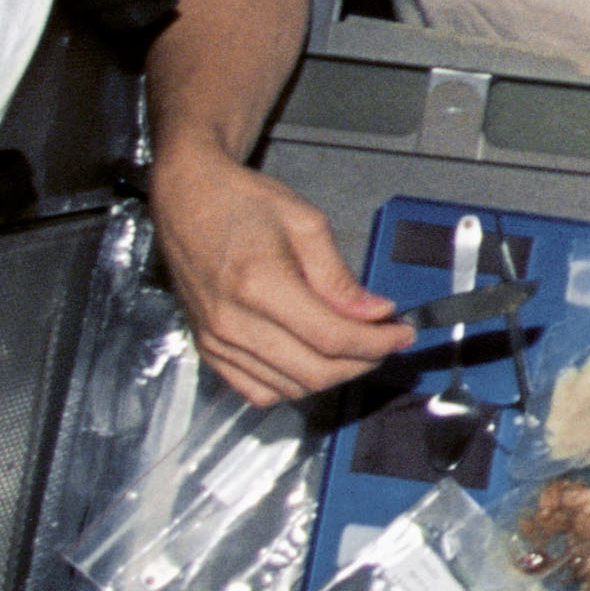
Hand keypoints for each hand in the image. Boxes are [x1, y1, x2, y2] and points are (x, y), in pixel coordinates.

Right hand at [151, 147, 407, 407]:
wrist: (188, 199)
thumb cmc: (241, 202)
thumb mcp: (305, 223)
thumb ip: (340, 277)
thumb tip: (374, 313)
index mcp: (260, 284)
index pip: (332, 337)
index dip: (377, 343)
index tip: (401, 334)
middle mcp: (233, 321)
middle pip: (315, 371)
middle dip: (362, 362)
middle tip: (385, 342)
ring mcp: (217, 340)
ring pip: (290, 387)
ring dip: (332, 375)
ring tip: (354, 348)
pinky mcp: (207, 349)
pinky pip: (257, 391)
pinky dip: (292, 385)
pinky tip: (311, 360)